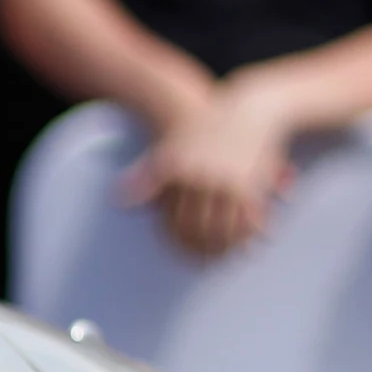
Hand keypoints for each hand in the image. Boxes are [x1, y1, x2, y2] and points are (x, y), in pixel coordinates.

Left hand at [123, 75, 294, 259]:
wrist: (250, 109)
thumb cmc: (205, 130)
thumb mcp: (172, 147)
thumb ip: (147, 176)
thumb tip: (119, 199)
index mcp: (175, 169)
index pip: (170, 218)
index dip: (175, 241)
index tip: (181, 252)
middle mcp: (199, 177)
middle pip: (195, 229)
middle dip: (199, 250)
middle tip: (202, 263)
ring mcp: (226, 183)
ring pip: (220, 230)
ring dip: (222, 249)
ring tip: (222, 258)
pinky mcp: (251, 186)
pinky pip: (245, 221)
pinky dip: (245, 237)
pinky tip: (245, 245)